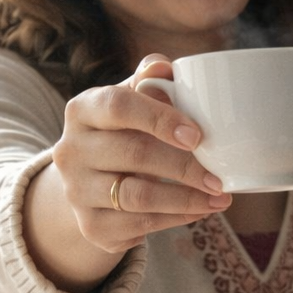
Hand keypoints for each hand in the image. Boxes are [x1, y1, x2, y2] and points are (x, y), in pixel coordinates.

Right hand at [47, 54, 230, 254]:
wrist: (89, 183)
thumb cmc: (121, 132)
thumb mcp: (130, 103)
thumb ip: (149, 84)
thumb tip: (165, 67)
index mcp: (82, 110)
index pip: (118, 106)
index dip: (159, 118)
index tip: (197, 135)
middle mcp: (72, 150)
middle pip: (133, 154)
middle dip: (184, 166)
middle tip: (219, 176)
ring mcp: (77, 191)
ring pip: (137, 196)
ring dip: (186, 199)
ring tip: (220, 197)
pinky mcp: (90, 225)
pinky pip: (140, 224)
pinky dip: (176, 218)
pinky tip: (200, 211)